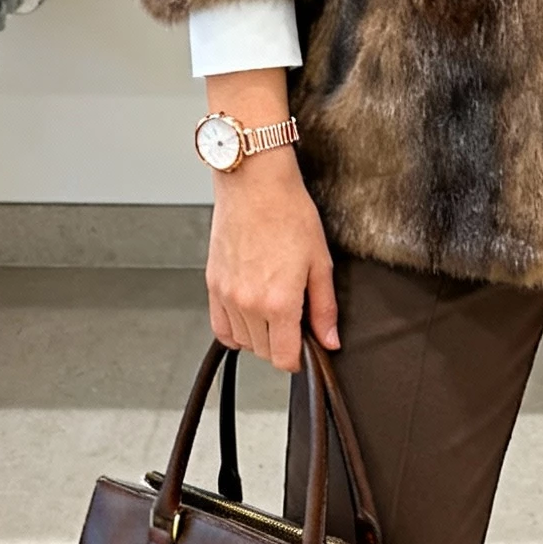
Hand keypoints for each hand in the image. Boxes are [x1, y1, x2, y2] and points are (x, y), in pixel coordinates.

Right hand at [206, 152, 338, 372]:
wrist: (255, 184)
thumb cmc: (289, 213)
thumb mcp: (320, 262)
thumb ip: (324, 308)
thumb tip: (329, 340)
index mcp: (279, 301)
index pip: (283, 358)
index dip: (298, 358)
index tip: (305, 349)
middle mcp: (248, 303)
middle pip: (263, 352)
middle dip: (281, 344)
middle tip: (294, 320)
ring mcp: (227, 295)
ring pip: (242, 341)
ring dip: (259, 336)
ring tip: (273, 310)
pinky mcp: (213, 284)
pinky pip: (220, 327)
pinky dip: (235, 329)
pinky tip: (249, 316)